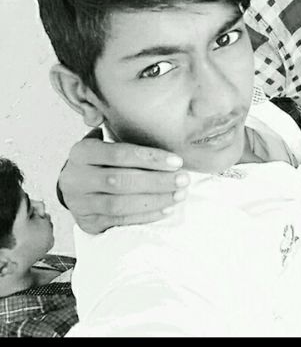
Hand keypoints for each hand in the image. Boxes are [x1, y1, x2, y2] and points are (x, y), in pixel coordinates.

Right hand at [59, 137, 189, 233]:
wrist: (72, 187)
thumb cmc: (99, 161)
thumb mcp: (102, 143)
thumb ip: (121, 134)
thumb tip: (151, 124)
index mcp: (82, 153)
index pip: (119, 154)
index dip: (150, 158)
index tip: (176, 161)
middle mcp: (77, 178)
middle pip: (120, 181)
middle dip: (156, 181)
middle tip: (183, 179)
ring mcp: (80, 203)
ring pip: (120, 204)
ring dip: (154, 200)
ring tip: (179, 195)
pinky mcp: (88, 222)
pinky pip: (120, 221)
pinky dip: (146, 216)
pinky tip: (166, 209)